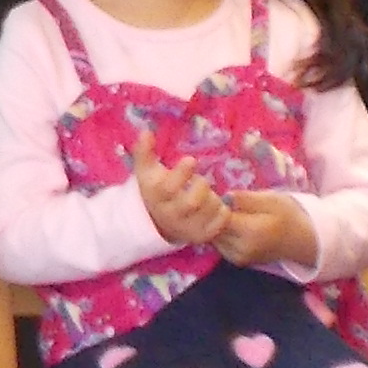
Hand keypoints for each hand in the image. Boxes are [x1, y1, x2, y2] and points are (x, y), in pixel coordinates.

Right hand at [127, 136, 228, 250]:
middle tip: (201, 180)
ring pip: (208, 212)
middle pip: (191, 203)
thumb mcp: (146, 171)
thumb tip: (146, 132)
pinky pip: (219, 224)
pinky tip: (218, 205)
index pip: (168, 188)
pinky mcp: (201, 236)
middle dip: (201, 186)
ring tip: (209, 193)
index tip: (191, 159)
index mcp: (157, 197)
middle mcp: (171, 214)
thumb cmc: (155, 189)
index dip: (181, 173)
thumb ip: (144, 151)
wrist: (155, 221)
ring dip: (213, 198)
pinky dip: (223, 212)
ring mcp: (187, 227)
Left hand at [210, 192, 314, 268]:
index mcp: (252, 232)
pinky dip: (217, 233)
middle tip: (215, 200)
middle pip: (212, 228)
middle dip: (209, 214)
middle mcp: (242, 249)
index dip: (212, 203)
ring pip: (212, 237)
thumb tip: (224, 197)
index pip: (218, 217)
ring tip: (222, 211)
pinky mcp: (236, 261)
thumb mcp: (270, 199)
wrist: (300, 240)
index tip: (213, 193)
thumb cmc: (286, 215)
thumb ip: (246, 199)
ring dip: (211, 224)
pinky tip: (226, 223)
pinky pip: (218, 244)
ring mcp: (238, 258)